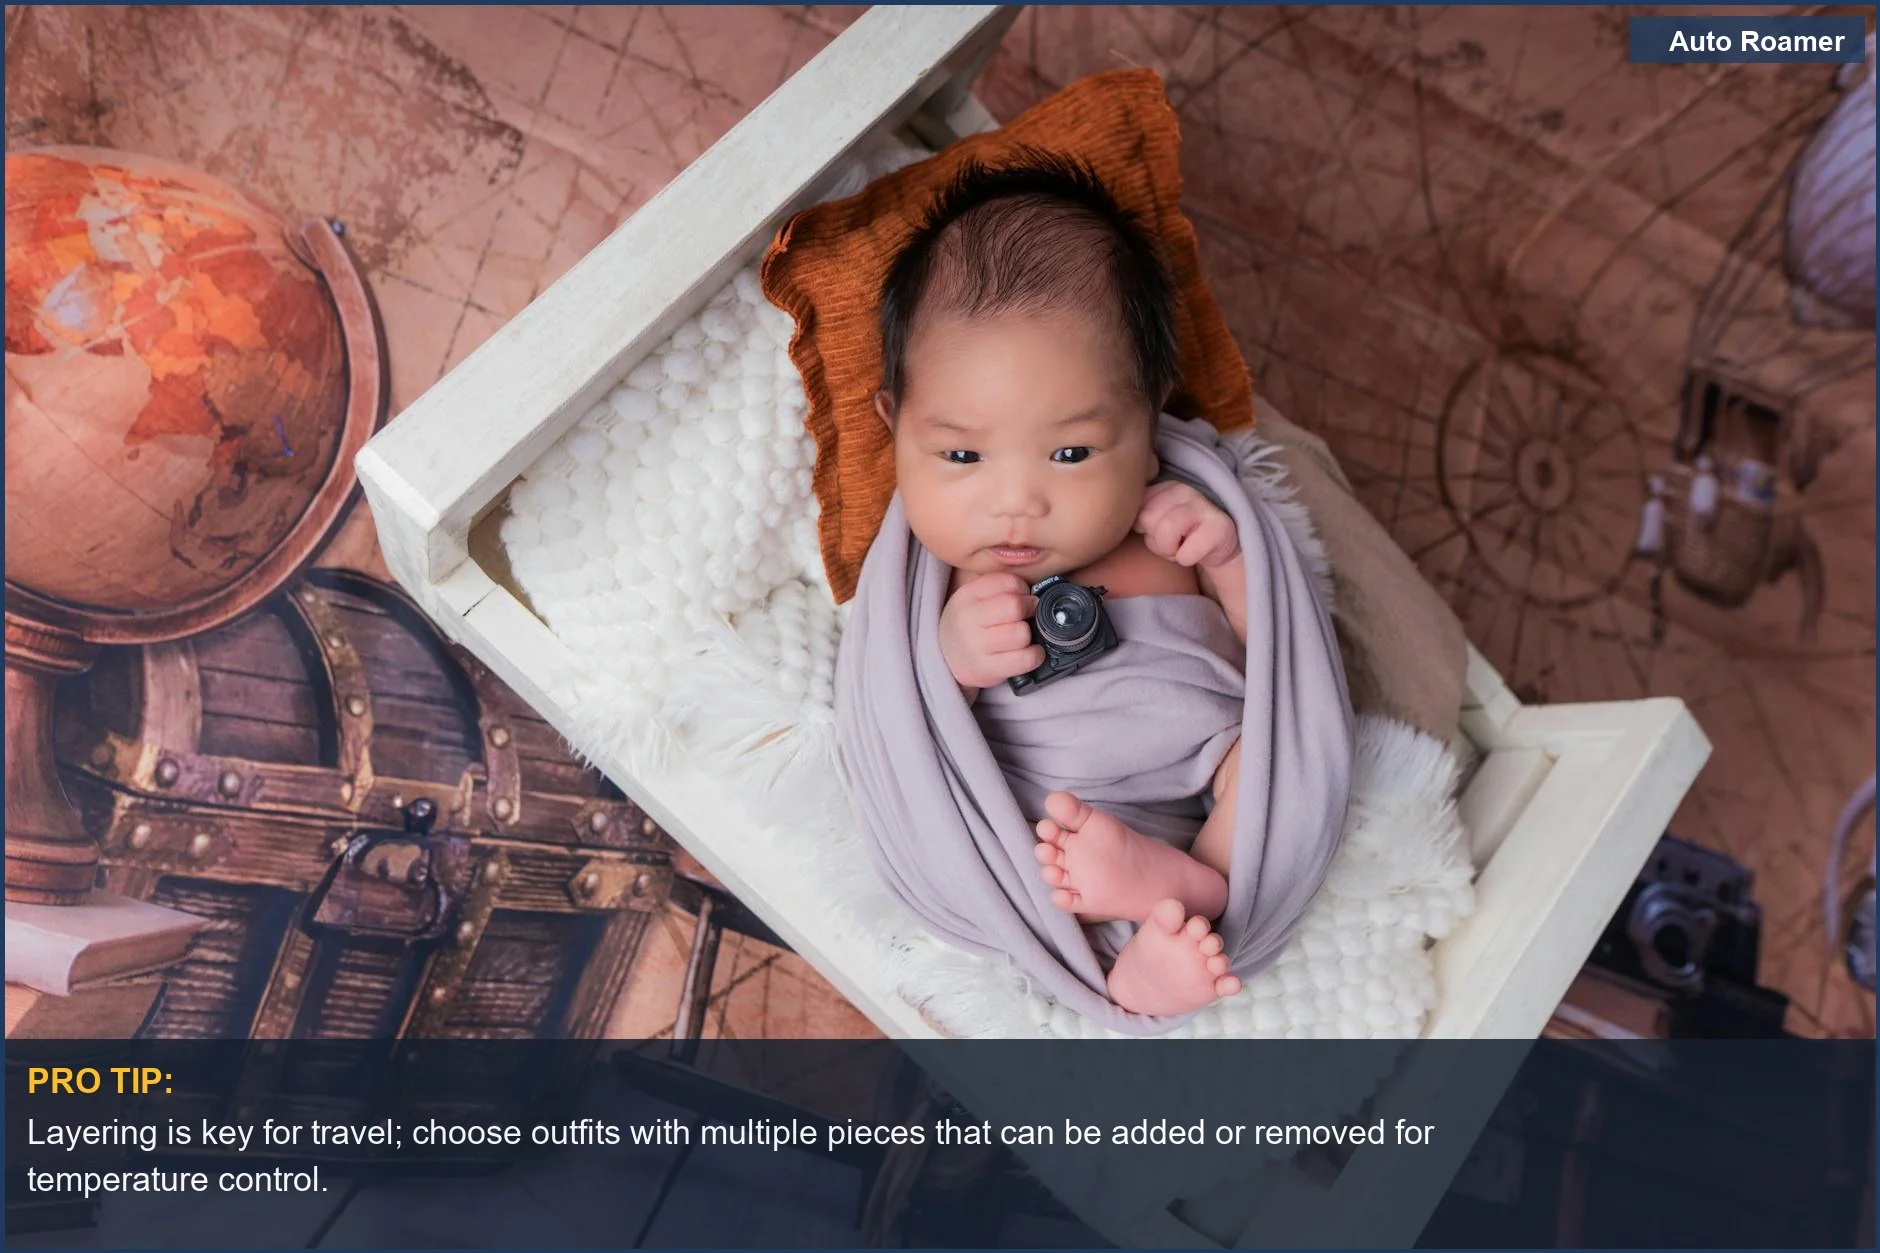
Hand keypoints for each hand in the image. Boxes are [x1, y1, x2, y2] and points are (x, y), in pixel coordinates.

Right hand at [939, 572, 1044, 690]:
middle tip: (1026, 617)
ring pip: (1021, 634)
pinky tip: (1027, 653)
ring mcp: (975, 646)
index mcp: (967, 595)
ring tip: (1021, 638)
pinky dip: (1034, 655)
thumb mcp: (974, 598)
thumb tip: (1034, 597)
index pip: (1008, 582)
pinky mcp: (986, 669)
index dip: (1023, 590)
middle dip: (1028, 611)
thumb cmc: (968, 625)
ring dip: (1029, 636)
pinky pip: (1025, 659)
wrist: (944, 658)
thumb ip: (1001, 588)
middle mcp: (967, 619)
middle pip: (1015, 607)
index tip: (1022, 598)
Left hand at [1135, 481, 1238, 569]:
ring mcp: (1203, 505)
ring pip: (1165, 535)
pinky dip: (1187, 559)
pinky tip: (1198, 552)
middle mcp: (1183, 489)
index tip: (1159, 530)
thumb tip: (1119, 519)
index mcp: (1164, 487)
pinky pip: (1186, 554)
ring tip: (1183, 546)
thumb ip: (1137, 515)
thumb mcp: (1154, 523)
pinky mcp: (1220, 526)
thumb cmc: (1180, 536)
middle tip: (1173, 541)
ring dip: (1171, 551)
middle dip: (1156, 540)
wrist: (1216, 547)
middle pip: (1147, 519)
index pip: (1136, 510)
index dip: (1144, 528)